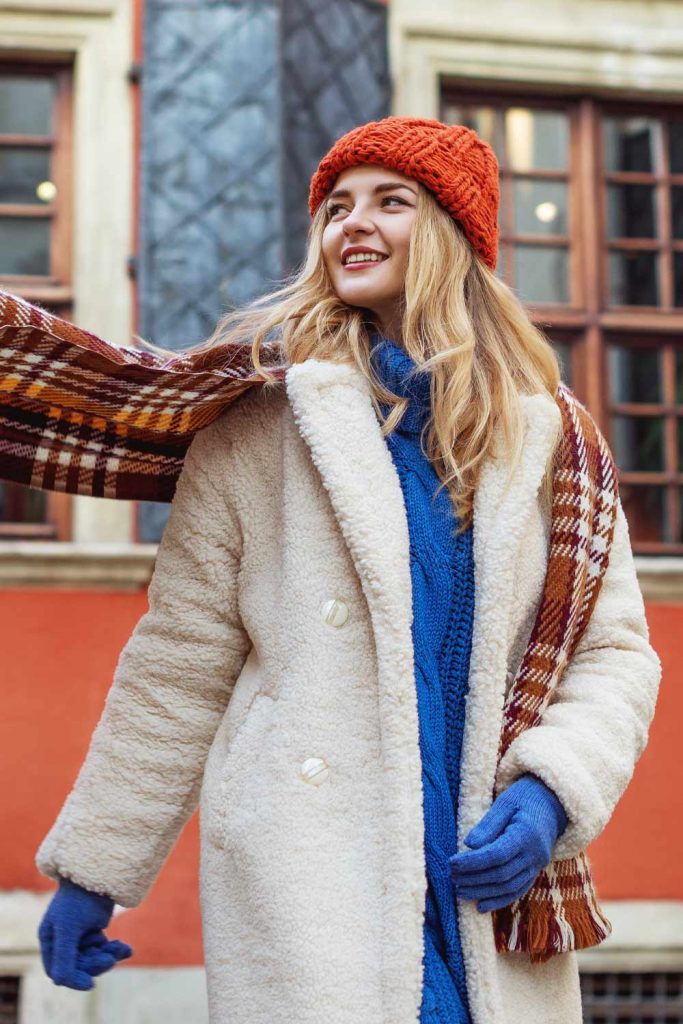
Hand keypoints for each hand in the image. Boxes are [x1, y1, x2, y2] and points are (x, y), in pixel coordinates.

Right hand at [38, 876, 132, 989]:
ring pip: (94, 959)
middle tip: (110, 957)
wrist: (101, 872)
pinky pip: (105, 949)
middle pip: (79, 966)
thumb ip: (64, 958)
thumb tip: (60, 983)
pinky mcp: (96, 929)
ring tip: (122, 948)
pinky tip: (127, 949)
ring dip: (109, 956)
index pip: (57, 971)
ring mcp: (80, 935)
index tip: (91, 983)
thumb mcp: (68, 929)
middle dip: (96, 964)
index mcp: (50, 938)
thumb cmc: (80, 898)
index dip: (73, 979)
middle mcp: (63, 939)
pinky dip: (116, 950)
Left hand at [449, 773, 568, 912]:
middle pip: (501, 874)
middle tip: (451, 877)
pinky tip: (480, 906)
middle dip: (474, 878)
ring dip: (482, 892)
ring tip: (459, 890)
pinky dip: (499, 900)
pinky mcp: (536, 872)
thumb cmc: (524, 798)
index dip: (473, 862)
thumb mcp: (505, 803)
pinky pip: (518, 891)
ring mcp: (537, 866)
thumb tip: (469, 844)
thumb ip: (488, 824)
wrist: (552, 804)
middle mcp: (535, 854)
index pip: (497, 855)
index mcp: (527, 834)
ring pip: (509, 887)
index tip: (452, 862)